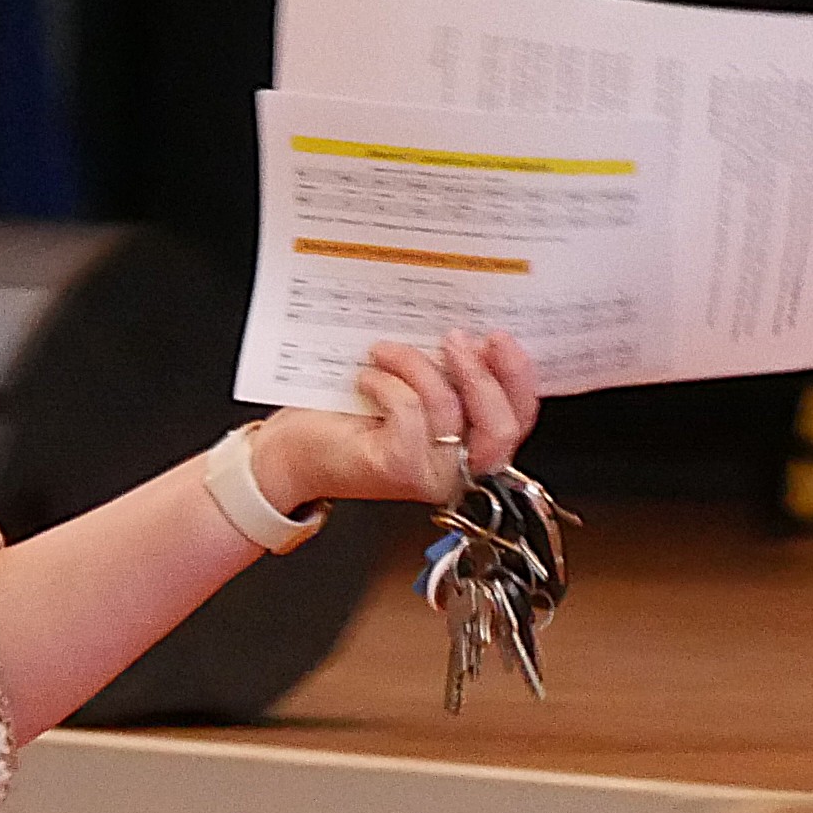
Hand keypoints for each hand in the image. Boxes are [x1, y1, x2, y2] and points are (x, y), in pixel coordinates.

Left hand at [249, 331, 538, 514]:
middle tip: (454, 338)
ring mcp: (431, 475)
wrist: (293, 454)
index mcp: (471, 445)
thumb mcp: (411, 386)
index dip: (518, 377)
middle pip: (501, 425)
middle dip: (482, 373)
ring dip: (418, 366)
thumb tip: (471, 339)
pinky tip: (366, 377)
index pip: (519, 417)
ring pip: (449, 409)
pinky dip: (388, 383)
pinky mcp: (398, 469)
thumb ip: (447, 373)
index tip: (498, 337)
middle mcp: (459, 468)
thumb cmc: (348, 419)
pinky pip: (411, 411)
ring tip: (385, 349)